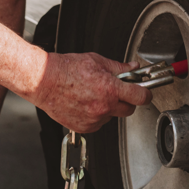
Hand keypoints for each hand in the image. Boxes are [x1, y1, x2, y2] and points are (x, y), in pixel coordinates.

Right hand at [33, 52, 152, 132]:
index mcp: (109, 89)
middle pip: (129, 110)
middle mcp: (103, 107)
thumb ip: (118, 67)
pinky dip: (96, 116)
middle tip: (117, 92)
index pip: (140, 97)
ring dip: (109, 108)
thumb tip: (133, 68)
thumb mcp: (96, 61)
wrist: (43, 81)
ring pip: (112, 117)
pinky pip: (98, 124)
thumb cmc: (65, 69)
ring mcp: (93, 119)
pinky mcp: (84, 127)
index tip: (145, 92)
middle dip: (127, 101)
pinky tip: (85, 104)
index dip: (146, 94)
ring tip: (93, 95)